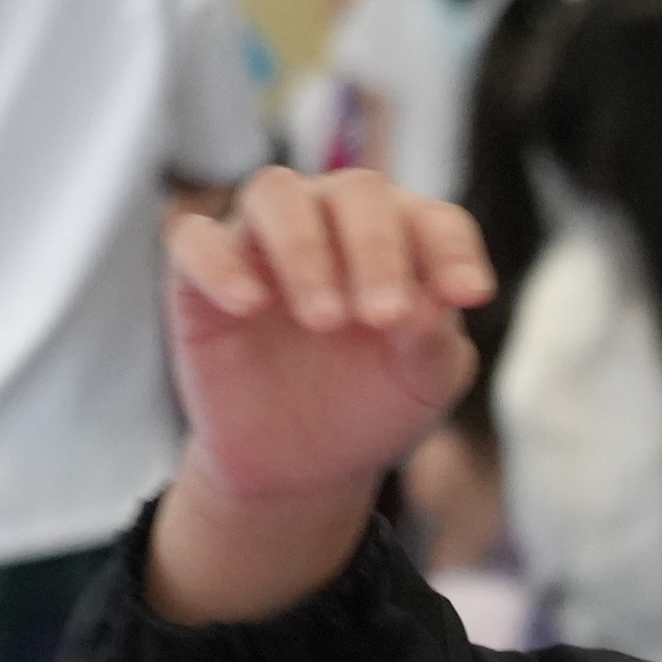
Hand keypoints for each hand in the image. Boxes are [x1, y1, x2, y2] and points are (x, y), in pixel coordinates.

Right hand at [145, 167, 493, 622]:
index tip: (467, 297)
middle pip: (356, 192)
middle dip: (376, 249)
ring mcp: (262, 241)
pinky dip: (221, 263)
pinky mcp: (199, 276)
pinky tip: (250, 306)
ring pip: (275, 192)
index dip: (452, 249)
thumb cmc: (369, 406)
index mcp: (402, 237)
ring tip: (325, 318)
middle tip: (382, 317)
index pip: (433, 218)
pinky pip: (194, 240)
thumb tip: (428, 305)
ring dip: (304, 247)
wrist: (299, 468)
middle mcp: (333, 221)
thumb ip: (433, 342)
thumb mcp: (420, 384)